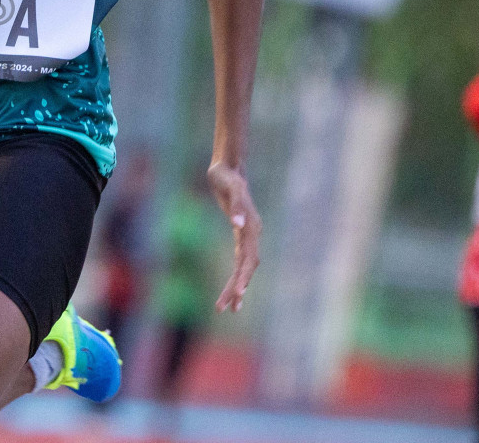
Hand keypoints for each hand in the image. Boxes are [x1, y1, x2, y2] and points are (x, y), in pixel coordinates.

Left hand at [207, 162, 261, 312]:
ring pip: (244, 267)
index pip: (248, 259)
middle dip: (237, 289)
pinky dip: (236, 275)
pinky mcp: (240, 234)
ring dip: (237, 287)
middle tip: (226, 309)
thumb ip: (234, 207)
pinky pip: (240, 260)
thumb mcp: (229, 189)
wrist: (228, 167)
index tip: (237, 294)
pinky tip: (233, 288)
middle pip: (246, 268)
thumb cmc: (227, 177)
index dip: (243, 277)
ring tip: (228, 308)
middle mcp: (252, 234)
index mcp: (251, 228)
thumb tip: (237, 224)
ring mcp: (248, 235)